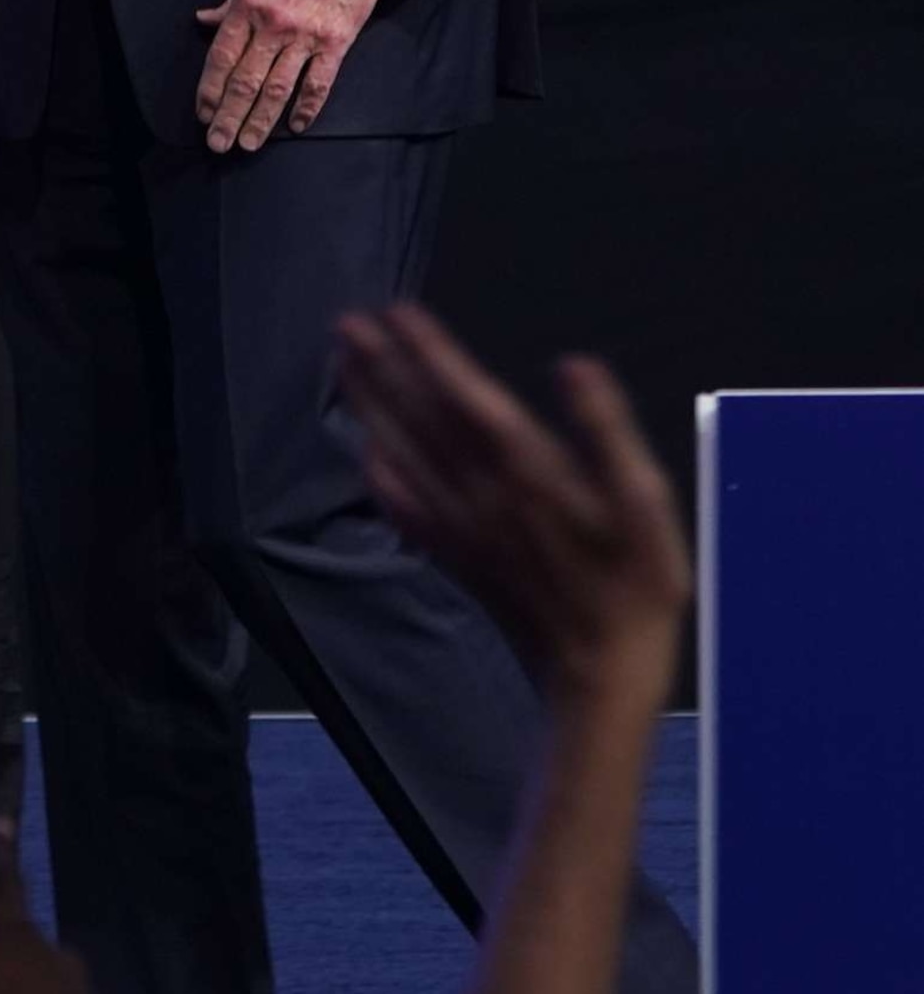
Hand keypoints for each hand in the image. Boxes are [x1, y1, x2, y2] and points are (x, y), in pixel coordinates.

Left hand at [194, 0, 377, 152]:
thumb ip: (230, 1)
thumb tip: (205, 20)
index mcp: (248, 4)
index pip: (222, 57)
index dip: (210, 90)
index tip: (203, 113)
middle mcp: (274, 25)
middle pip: (245, 81)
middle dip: (229, 116)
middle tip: (218, 143)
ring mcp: (306, 36)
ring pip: (278, 89)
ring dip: (261, 121)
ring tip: (248, 144)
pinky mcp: (336, 42)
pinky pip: (318, 83)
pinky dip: (307, 108)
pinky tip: (296, 127)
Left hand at [334, 305, 690, 696]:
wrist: (599, 681)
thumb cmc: (635, 590)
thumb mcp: (648, 507)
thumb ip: (609, 433)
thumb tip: (575, 367)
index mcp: (529, 474)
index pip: (470, 400)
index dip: (433, 355)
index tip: (397, 312)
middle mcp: (483, 494)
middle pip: (423, 421)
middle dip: (384, 369)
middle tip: (347, 323)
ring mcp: (463, 528)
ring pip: (405, 455)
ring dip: (372, 408)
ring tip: (344, 366)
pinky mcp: (456, 558)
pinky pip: (407, 510)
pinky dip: (380, 477)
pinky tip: (363, 454)